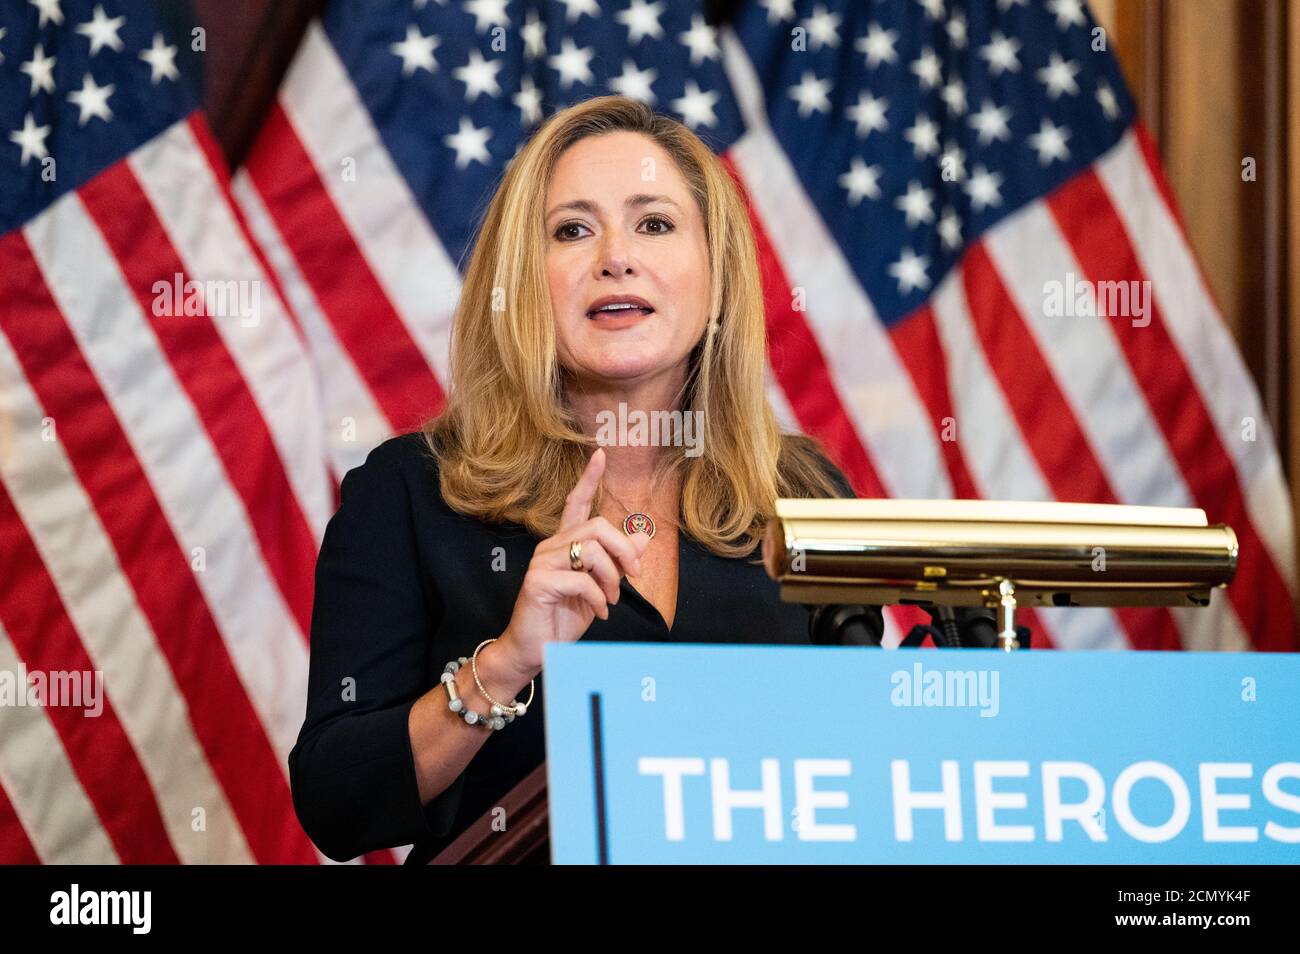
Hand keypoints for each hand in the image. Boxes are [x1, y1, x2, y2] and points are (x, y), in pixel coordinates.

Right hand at [496, 448, 651, 676]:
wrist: (536, 649)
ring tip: (610, 601)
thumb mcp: (601, 587)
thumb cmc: (565, 617)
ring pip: (591, 551)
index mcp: (564, 543)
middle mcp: (550, 546)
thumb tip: (644, 537)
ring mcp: (541, 562)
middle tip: (634, 576)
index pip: (575, 503)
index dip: (588, 479)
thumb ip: (618, 562)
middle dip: (623, 550)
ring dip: (611, 579)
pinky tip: (598, 612)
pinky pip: (582, 581)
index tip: (601, 455)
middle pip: (596, 527)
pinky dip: (598, 599)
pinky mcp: (538, 582)